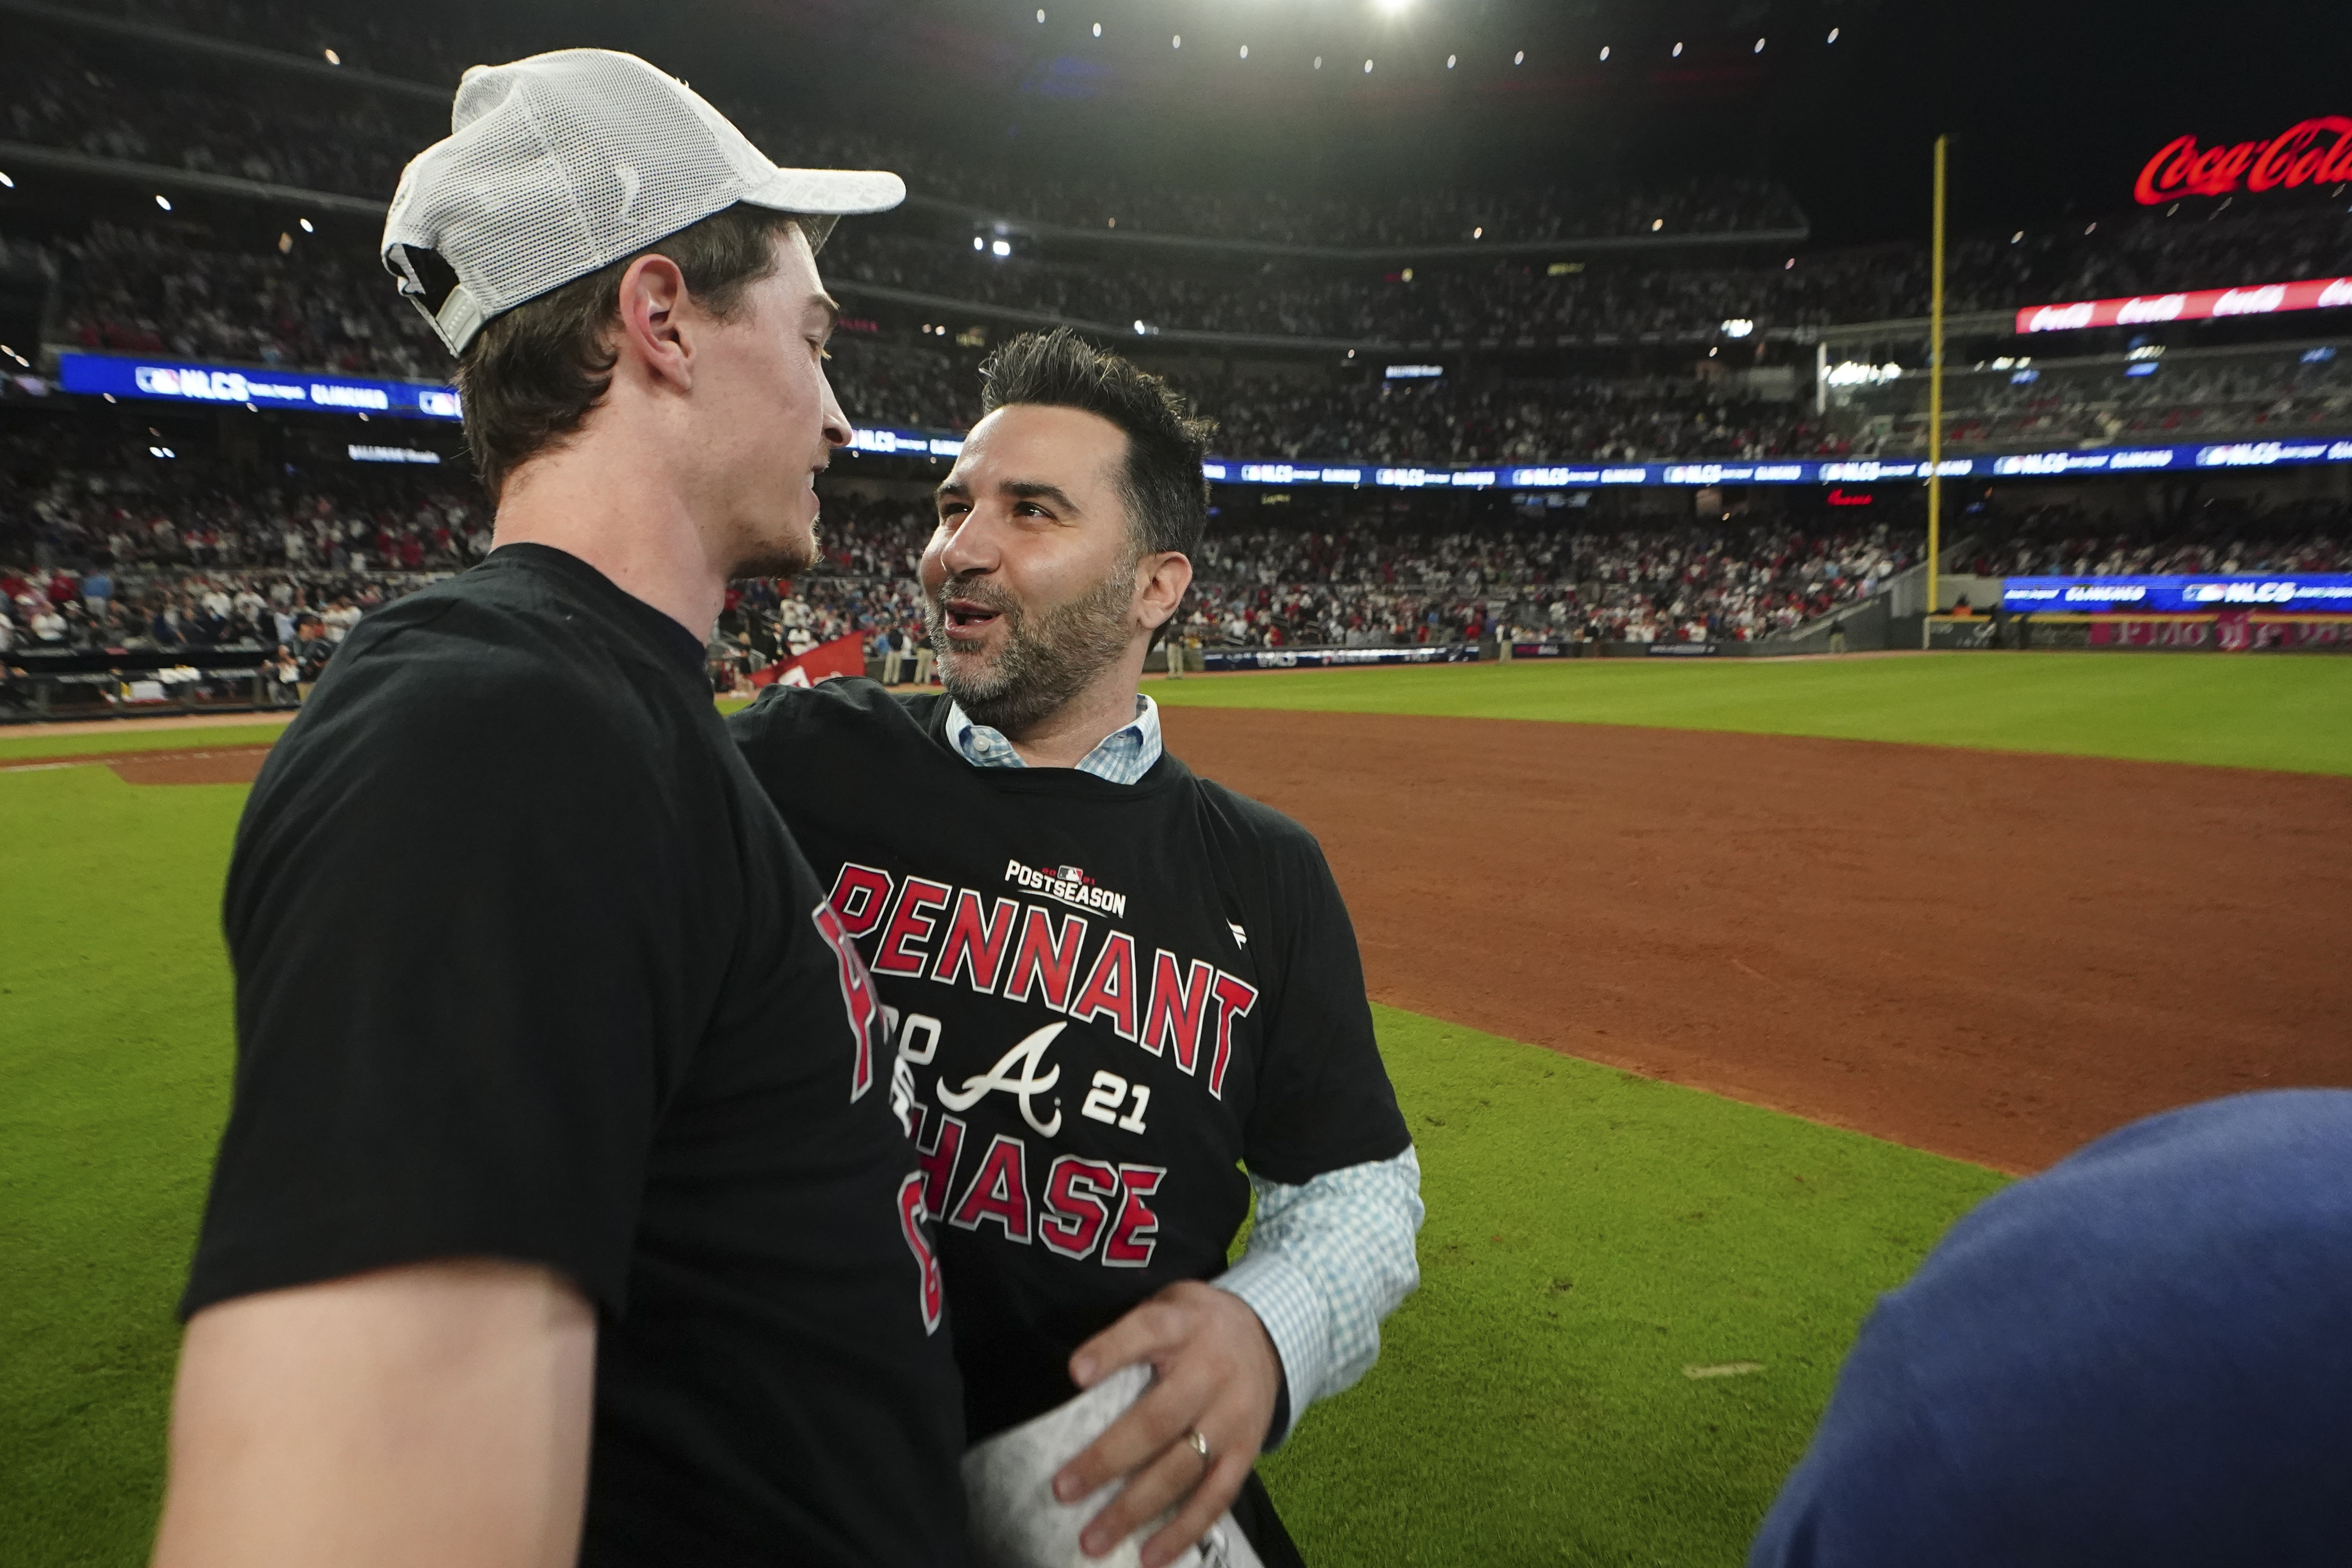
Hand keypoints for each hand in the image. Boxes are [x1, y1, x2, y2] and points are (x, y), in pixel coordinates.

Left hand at [1052, 1281, 1279, 1566]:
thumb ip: (1131, 1334)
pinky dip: (1184, 1531)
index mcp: (1186, 1325)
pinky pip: (1216, 1497)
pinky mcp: (1247, 1451)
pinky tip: (1150, 1556)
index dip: (1111, 1351)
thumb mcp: (1169, 1306)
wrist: (1270, 1335)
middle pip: (1159, 1418)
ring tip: (1093, 1538)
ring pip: (1183, 1468)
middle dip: (1108, 1458)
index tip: (1075, 1373)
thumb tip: (1074, 1378)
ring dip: (1135, 1508)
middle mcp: (1212, 1372)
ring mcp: (1233, 1417)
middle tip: (1063, 1489)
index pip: (1147, 1331)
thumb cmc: (1196, 1325)